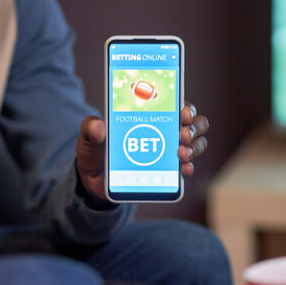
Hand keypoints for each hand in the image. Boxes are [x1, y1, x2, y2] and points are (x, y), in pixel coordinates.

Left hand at [75, 101, 208, 199]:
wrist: (92, 180)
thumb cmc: (96, 150)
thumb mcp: (89, 136)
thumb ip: (90, 127)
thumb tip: (99, 127)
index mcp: (152, 115)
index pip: (178, 105)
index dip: (186, 107)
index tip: (183, 112)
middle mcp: (166, 131)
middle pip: (195, 124)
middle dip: (194, 127)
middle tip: (183, 133)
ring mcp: (169, 153)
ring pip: (196, 145)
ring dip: (194, 148)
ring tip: (181, 153)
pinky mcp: (167, 173)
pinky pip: (186, 169)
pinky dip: (189, 168)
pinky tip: (184, 170)